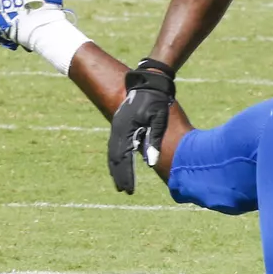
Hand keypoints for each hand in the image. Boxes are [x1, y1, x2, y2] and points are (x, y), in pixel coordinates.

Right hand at [107, 63, 175, 193]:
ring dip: (116, 168)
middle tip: (124, 191)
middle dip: (119, 175)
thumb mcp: (159, 120)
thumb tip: (150, 163)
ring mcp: (117, 126)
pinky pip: (115, 146)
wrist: (149, 82)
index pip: (123, 158)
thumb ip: (154, 140)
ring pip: (112, 153)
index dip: (126, 175)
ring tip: (120, 184)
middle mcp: (117, 129)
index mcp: (126, 129)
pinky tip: (120, 166)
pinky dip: (116, 159)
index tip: (129, 189)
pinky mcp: (120, 125)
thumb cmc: (156, 101)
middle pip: (114, 158)